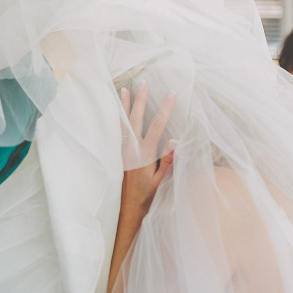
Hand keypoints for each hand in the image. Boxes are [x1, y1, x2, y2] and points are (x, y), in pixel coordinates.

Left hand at [119, 80, 175, 214]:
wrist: (127, 209)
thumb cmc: (146, 196)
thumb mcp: (161, 181)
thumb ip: (168, 161)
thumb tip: (177, 141)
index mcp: (145, 154)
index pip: (157, 126)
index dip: (165, 109)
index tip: (172, 94)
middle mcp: (132, 149)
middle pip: (137, 119)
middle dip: (141, 99)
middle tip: (144, 82)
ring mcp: (123, 150)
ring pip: (123, 123)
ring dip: (125, 105)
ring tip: (124, 89)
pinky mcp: (118, 154)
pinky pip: (117, 132)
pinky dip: (117, 119)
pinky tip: (116, 111)